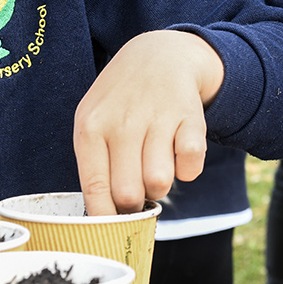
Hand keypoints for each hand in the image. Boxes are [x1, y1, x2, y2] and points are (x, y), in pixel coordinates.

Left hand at [75, 30, 224, 215]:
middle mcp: (122, 123)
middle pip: (129, 195)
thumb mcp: (93, 122)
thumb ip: (94, 168)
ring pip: (160, 183)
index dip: (106, 219)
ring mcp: (157, 118)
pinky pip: (192, 166)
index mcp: (90, 128)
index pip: (96, 191)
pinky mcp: (190, 116)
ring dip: (161, 185)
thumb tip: (102, 222)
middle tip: (137, 190)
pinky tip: (178, 154)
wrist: (159, 55)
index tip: (113, 228)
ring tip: (154, 167)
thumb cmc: (120, 101)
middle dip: (135, 203)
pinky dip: (189, 170)